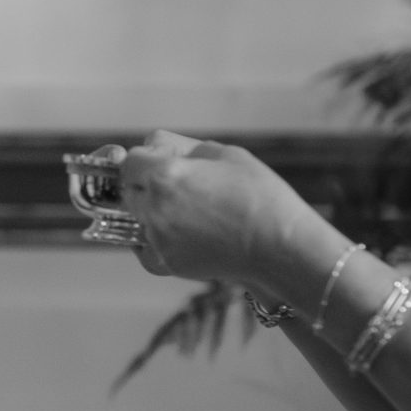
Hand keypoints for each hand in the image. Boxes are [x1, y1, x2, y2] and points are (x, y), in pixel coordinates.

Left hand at [117, 129, 313, 283]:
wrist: (280, 247)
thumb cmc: (259, 195)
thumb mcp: (224, 153)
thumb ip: (181, 146)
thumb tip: (153, 146)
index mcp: (164, 175)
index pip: (129, 162)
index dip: (148, 160)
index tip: (167, 164)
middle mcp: (153, 208)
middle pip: (131, 191)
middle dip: (148, 186)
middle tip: (184, 189)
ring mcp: (157, 239)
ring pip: (139, 219)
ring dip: (155, 213)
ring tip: (196, 214)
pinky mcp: (166, 263)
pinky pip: (148, 247)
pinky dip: (161, 240)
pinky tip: (192, 235)